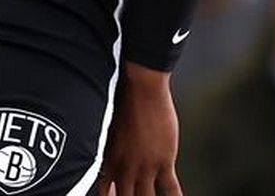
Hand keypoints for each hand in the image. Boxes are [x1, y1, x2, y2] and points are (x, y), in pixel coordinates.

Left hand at [98, 62, 182, 194]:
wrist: (141, 90)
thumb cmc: (124, 102)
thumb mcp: (109, 130)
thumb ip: (111, 151)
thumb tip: (110, 162)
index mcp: (110, 160)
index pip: (104, 191)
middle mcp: (126, 168)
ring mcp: (145, 167)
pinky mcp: (163, 162)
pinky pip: (170, 189)